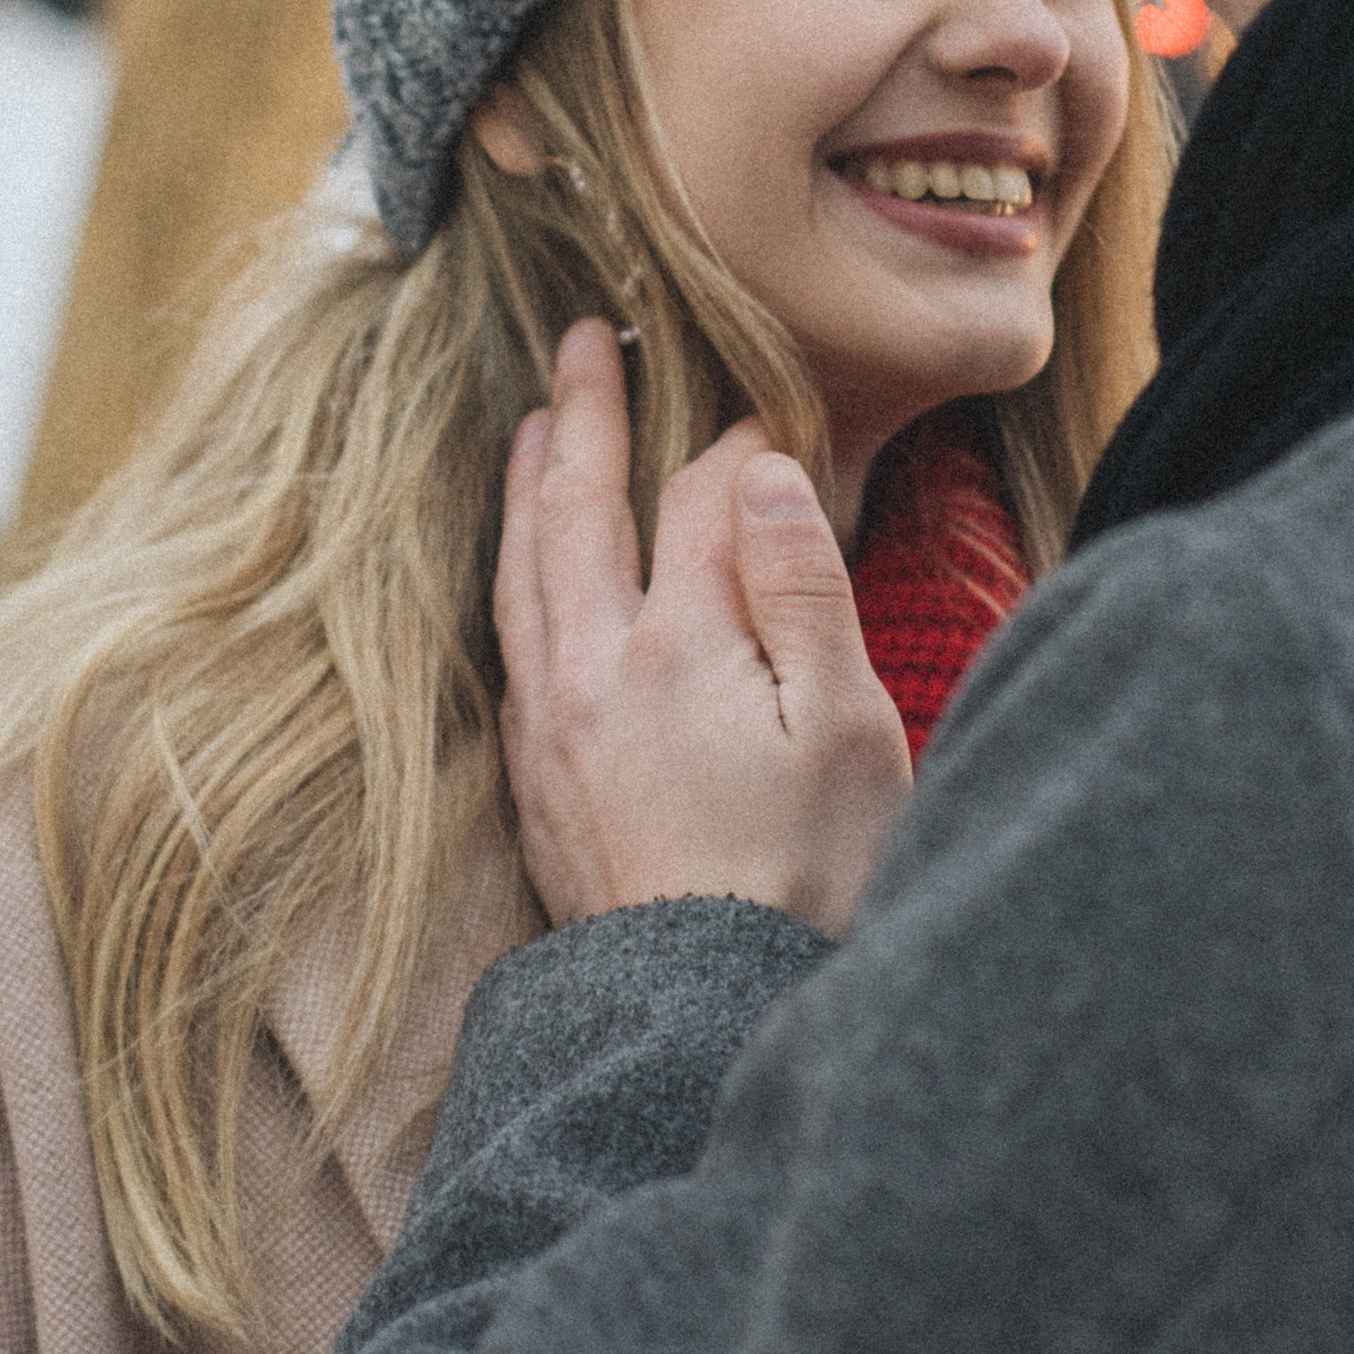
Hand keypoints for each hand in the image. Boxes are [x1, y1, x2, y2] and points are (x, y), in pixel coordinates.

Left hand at [495, 321, 913, 937]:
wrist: (705, 1014)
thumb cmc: (808, 878)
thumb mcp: (845, 728)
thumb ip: (800, 588)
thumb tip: (761, 470)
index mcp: (680, 643)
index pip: (703, 499)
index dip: (741, 446)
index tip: (772, 414)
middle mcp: (594, 671)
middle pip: (577, 511)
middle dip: (583, 416)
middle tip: (585, 339)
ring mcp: (553, 732)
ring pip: (522, 575)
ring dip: (527, 489)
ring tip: (529, 429)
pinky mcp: (538, 789)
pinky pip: (509, 650)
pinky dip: (513, 581)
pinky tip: (523, 579)